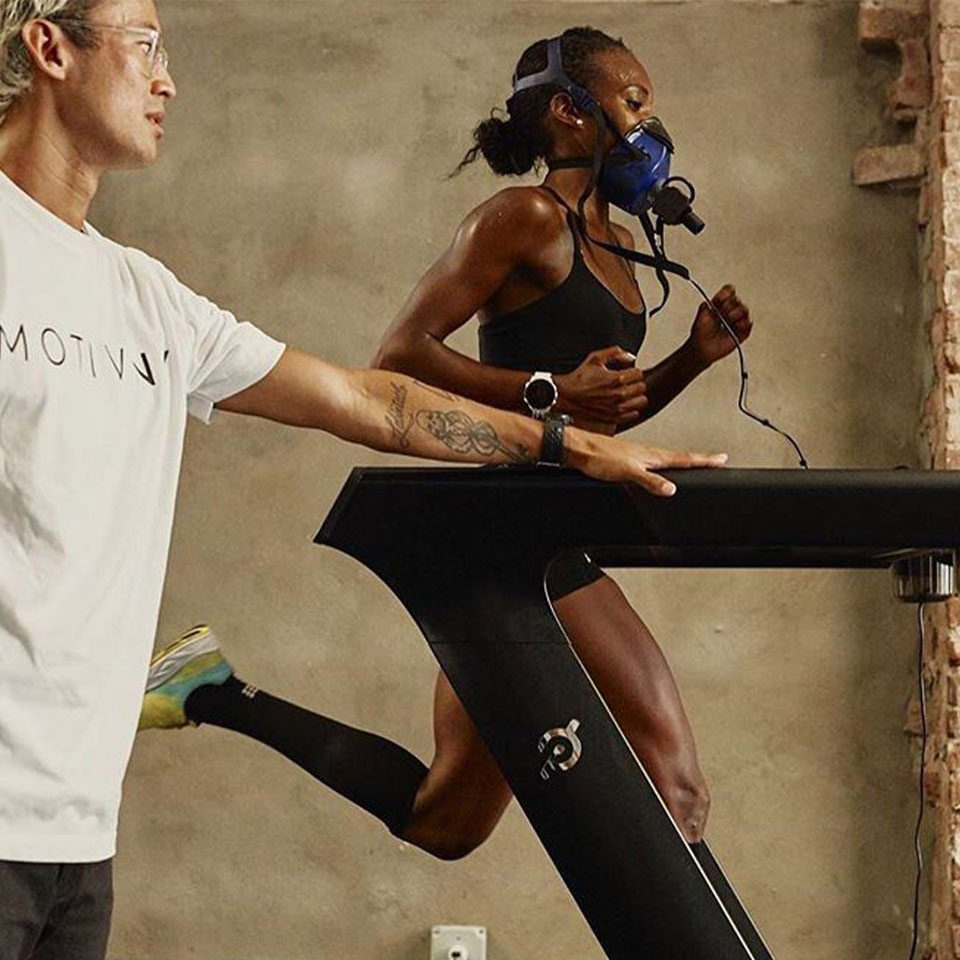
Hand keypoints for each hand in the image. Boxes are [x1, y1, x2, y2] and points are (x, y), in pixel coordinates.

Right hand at [555, 346, 646, 424]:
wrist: (567, 396)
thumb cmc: (580, 378)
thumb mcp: (595, 358)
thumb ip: (615, 353)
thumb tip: (630, 357)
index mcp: (616, 379)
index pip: (639, 374)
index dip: (633, 372)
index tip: (627, 373)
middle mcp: (618, 395)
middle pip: (642, 388)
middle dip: (635, 383)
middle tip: (628, 382)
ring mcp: (616, 408)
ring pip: (641, 402)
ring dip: (636, 396)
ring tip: (628, 393)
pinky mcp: (613, 418)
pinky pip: (633, 414)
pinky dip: (631, 409)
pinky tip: (624, 403)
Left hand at [567, 428, 727, 496]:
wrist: (579, 449)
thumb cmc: (600, 456)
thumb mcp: (628, 472)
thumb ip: (650, 481)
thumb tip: (672, 489)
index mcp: (652, 455)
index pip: (684, 458)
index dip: (704, 459)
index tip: (722, 458)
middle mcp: (647, 453)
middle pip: (679, 457)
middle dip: (699, 459)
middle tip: (715, 460)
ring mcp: (638, 455)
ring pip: (666, 459)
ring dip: (682, 461)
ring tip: (694, 463)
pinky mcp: (627, 459)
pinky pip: (652, 463)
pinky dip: (663, 466)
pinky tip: (658, 469)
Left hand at [690, 284, 751, 366]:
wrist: (703, 349)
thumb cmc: (701, 333)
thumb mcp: (702, 314)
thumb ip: (709, 303)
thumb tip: (714, 299)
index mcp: (721, 303)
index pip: (729, 290)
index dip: (725, 295)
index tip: (718, 302)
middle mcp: (731, 310)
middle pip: (737, 299)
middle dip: (727, 307)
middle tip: (720, 316)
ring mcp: (738, 320)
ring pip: (744, 309)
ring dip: (734, 315)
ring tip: (727, 323)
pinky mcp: (743, 331)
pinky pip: (749, 323)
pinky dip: (741, 325)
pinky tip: (733, 328)